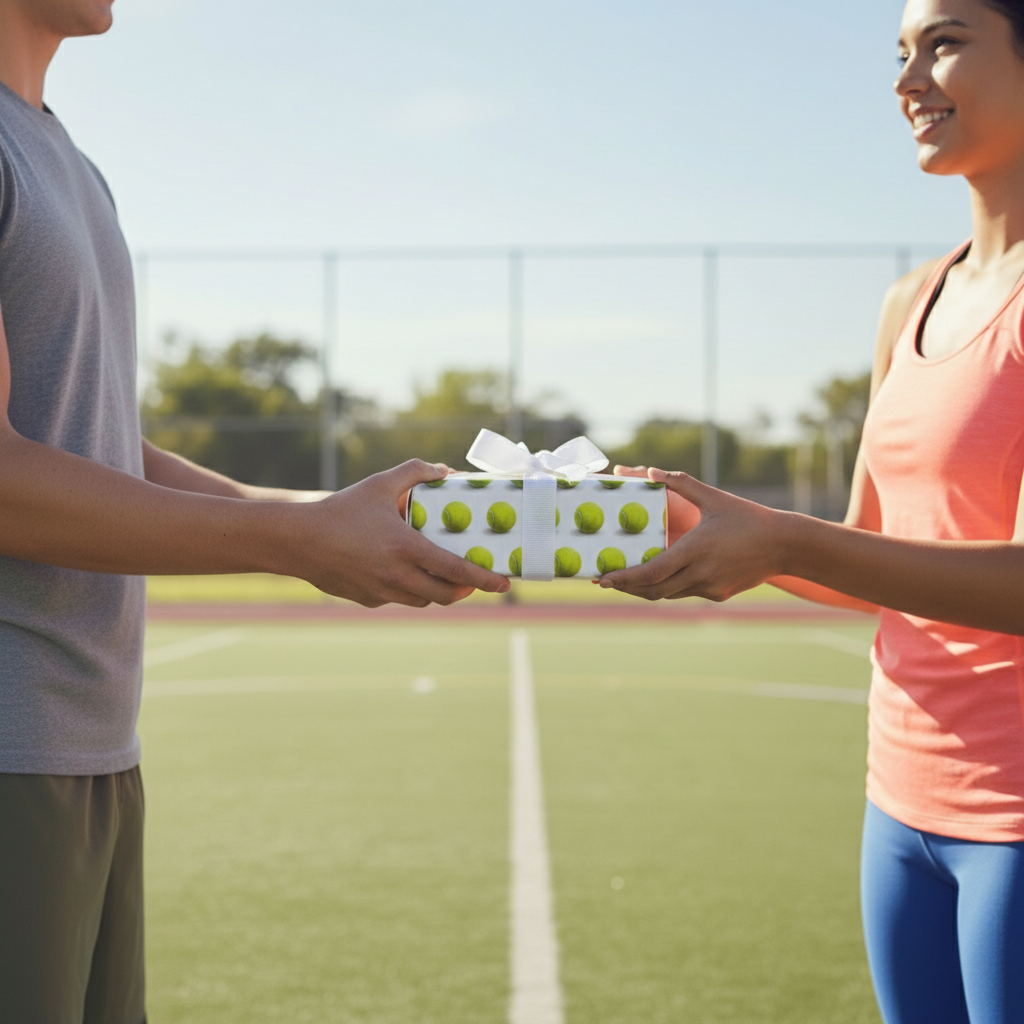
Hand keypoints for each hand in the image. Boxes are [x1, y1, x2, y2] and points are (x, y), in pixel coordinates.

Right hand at [298, 460, 510, 607]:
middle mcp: (398, 576)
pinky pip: (398, 599)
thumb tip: (445, 470)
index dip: (485, 579)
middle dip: (467, 590)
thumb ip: (415, 472)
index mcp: (407, 549)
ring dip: (439, 592)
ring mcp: (382, 592)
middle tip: (476, 580)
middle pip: (446, 594)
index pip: (458, 571)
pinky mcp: (368, 600)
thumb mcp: (379, 484)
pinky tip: (407, 575)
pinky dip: (410, 591)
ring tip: (446, 577)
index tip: (505, 583)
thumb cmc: (340, 509)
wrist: (297, 540)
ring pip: (424, 600)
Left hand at [598, 468, 785, 600]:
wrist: (785, 545)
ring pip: (667, 595)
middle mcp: (699, 574)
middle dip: (626, 587)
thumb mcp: (714, 497)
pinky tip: (659, 577)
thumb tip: (650, 470)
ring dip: (645, 590)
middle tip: (604, 580)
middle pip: (652, 590)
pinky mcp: (718, 595)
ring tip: (624, 580)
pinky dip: (669, 587)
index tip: (602, 578)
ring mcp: (709, 587)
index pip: (650, 572)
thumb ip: (680, 483)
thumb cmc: (749, 517)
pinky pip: (685, 593)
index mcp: (694, 550)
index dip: (623, 578)